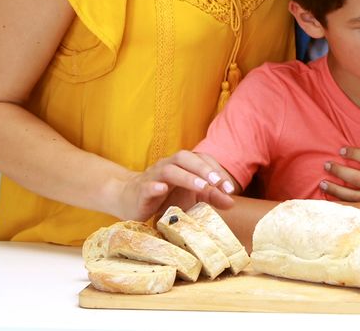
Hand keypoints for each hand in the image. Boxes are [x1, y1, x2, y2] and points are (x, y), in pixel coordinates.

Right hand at [114, 151, 234, 221]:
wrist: (127, 199)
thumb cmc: (161, 196)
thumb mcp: (188, 195)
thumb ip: (209, 196)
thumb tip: (232, 202)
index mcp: (180, 165)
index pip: (201, 159)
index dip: (216, 170)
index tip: (230, 189)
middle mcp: (167, 166)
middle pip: (185, 159)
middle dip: (204, 169)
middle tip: (218, 183)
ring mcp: (152, 177)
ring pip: (169, 170)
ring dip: (187, 177)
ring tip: (202, 187)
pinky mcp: (141, 191)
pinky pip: (148, 186)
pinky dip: (155, 187)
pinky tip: (162, 190)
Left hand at [321, 141, 359, 210]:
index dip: (355, 153)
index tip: (342, 150)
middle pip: (357, 176)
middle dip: (339, 170)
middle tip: (326, 165)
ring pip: (354, 194)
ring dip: (336, 188)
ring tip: (323, 182)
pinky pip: (358, 207)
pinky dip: (344, 203)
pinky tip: (333, 200)